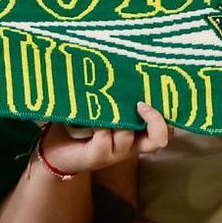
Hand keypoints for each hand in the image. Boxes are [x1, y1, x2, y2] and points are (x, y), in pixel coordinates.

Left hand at [38, 101, 171, 175]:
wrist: (54, 152)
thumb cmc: (79, 126)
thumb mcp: (102, 110)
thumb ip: (114, 99)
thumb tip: (120, 66)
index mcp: (136, 136)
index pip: (166, 131)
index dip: (167, 116)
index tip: (155, 95)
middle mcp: (130, 146)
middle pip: (159, 140)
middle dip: (155, 120)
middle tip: (140, 103)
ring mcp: (115, 153)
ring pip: (127, 134)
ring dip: (118, 116)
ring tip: (106, 100)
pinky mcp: (97, 156)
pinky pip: (104, 135)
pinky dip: (99, 120)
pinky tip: (90, 110)